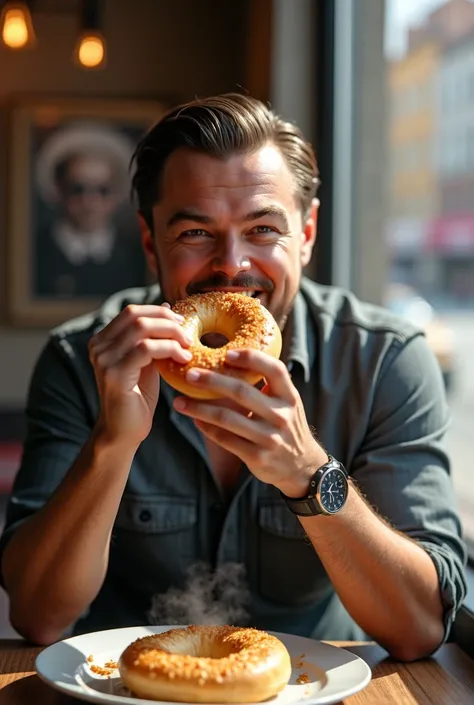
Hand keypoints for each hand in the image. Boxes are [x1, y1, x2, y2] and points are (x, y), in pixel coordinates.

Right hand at [89, 303, 192, 446]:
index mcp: (103, 340)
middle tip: (188, 333)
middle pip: (136, 315)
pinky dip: (169, 349)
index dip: (159, 313)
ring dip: (171, 334)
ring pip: (142, 329)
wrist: (124, 432)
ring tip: (188, 346)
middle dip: (167, 321)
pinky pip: (146, 349)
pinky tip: (183, 358)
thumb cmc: (138, 397)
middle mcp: (98, 346)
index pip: (132, 312)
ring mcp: (103, 359)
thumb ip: (151, 337)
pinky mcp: (113, 374)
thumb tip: (165, 307)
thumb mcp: (146, 361)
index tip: (181, 323)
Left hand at [173, 349, 327, 495]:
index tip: (227, 354)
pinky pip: (226, 439)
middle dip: (212, 381)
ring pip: (227, 418)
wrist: (302, 468)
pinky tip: (195, 420)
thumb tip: (234, 361)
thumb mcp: (288, 404)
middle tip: (190, 375)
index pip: (274, 370)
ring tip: (179, 403)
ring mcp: (269, 438)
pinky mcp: (257, 457)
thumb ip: (270, 386)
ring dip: (199, 409)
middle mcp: (281, 416)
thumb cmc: (288, 427)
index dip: (252, 359)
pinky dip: (207, 429)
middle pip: (242, 392)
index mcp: (289, 397)